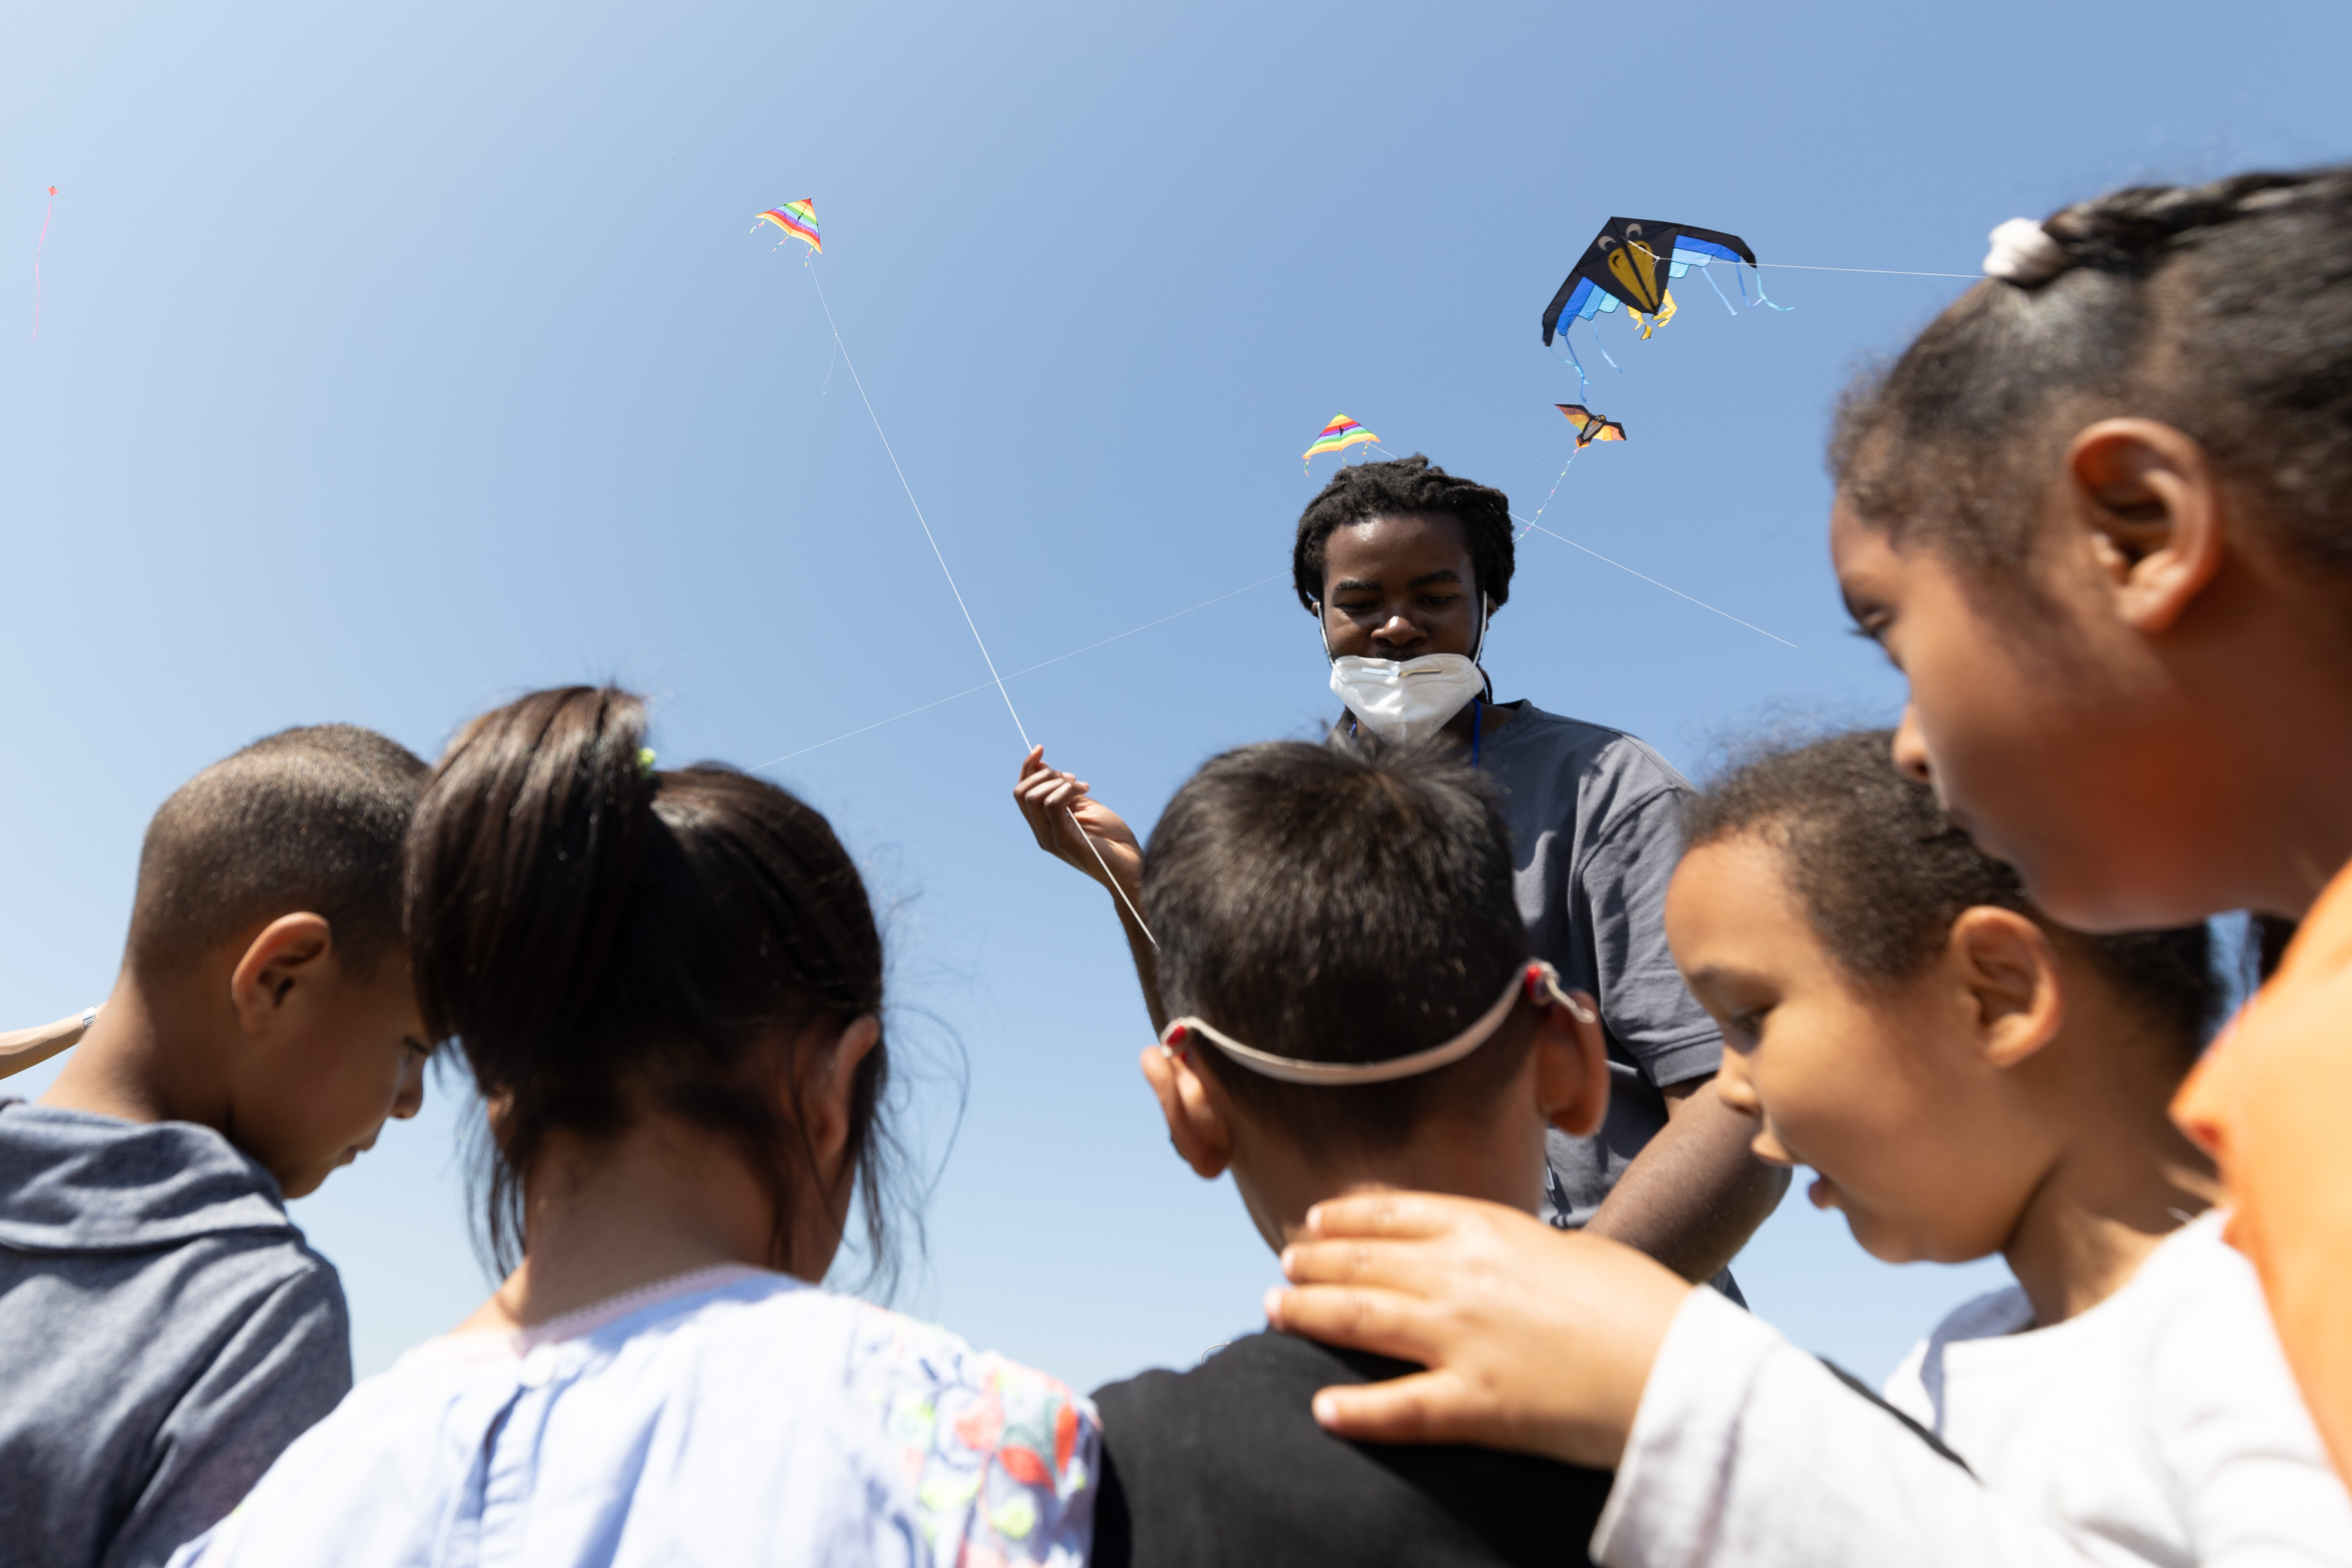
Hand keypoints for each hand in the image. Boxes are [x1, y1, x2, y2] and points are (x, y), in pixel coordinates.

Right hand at [1012, 746, 1141, 897]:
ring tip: (1083, 786)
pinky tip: (1085, 790)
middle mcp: (1042, 834)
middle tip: (1074, 778)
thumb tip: (1043, 766)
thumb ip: (1063, 791)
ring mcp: (1051, 839)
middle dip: (1045, 774)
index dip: (1027, 767)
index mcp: (1044, 826)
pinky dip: (1066, 790)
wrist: (1132, 867)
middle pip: (1022, 793)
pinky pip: (1052, 805)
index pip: (1022, 794)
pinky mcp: (1065, 841)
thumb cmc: (1113, 838)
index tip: (1040, 748)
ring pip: (1034, 797)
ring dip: (1059, 781)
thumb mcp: (1085, 806)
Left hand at [1265, 1191, 1691, 1468]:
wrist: (1683, 1364)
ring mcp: (1463, 1339)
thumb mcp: (1570, 1250)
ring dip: (1308, 1314)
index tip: (1314, 1222)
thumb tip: (1488, 1250)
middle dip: (1312, 1263)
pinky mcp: (1477, 1404)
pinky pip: (1397, 1408)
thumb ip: (1514, 1248)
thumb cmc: (1640, 1304)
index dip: (1345, 1218)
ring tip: (1274, 1310)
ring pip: (1360, 1320)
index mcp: (1489, 1229)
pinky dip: (1353, 1411)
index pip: (1394, 1213)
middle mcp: (1462, 1275)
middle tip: (1282, 1268)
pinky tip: (1321, 1410)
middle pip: (1362, 1261)